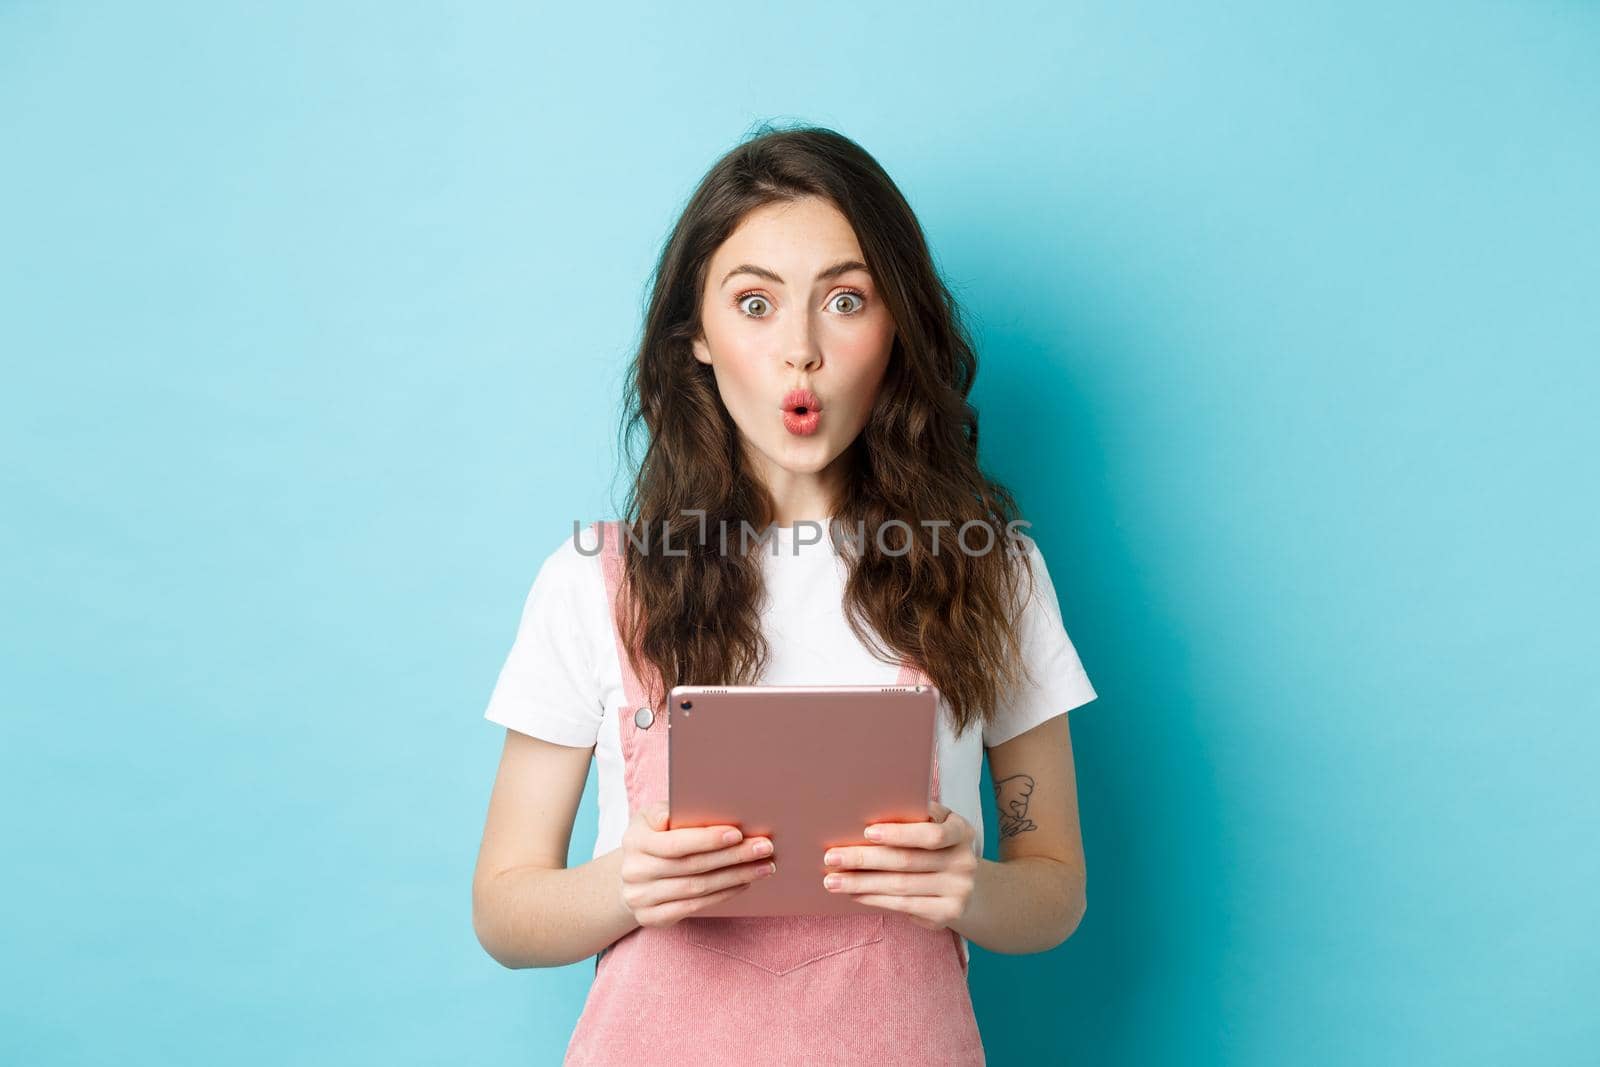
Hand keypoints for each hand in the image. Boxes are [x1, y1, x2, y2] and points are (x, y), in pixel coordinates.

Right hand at [618, 801, 775, 927]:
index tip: (738, 833)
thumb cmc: (653, 836)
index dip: (707, 839)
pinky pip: (693, 907)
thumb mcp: (653, 816)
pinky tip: (743, 883)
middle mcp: (634, 871)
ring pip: (697, 888)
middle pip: (692, 866)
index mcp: (635, 841)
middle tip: (764, 848)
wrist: (631, 873)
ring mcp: (640, 898)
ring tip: (763, 866)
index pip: (675, 843)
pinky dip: (722, 895)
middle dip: (732, 856)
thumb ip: (671, 811)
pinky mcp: (650, 918)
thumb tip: (696, 809)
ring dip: (735, 877)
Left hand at [820, 801, 977, 930]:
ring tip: (833, 881)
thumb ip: (913, 817)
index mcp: (962, 831)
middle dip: (864, 858)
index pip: (931, 834)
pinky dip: (875, 899)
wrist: (967, 883)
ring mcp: (959, 890)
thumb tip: (865, 814)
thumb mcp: (935, 823)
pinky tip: (855, 894)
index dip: (899, 833)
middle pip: (907, 861)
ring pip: (900, 886)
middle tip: (831, 857)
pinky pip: (904, 906)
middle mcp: (964, 862)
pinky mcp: (948, 913)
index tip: (867, 831)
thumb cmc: (938, 845)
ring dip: (861, 883)